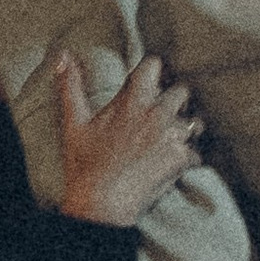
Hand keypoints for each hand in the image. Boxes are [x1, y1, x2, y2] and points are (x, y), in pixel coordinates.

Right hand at [53, 51, 204, 227]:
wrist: (100, 204)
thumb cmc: (84, 164)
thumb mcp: (74, 122)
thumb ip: (71, 85)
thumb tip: (63, 55)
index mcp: (132, 100)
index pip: (154, 65)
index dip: (152, 72)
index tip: (148, 82)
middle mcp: (157, 113)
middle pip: (182, 91)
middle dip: (174, 100)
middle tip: (161, 114)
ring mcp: (172, 136)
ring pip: (194, 121)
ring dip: (185, 128)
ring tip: (169, 140)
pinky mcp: (181, 159)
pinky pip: (196, 152)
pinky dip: (187, 157)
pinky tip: (172, 164)